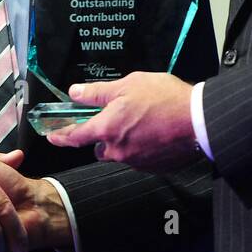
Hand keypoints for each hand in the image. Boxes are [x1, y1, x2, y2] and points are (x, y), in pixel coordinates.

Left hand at [46, 72, 197, 170]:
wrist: (198, 119)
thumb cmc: (164, 98)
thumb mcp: (128, 85)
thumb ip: (98, 92)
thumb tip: (75, 93)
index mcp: (107, 129)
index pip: (75, 136)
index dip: (61, 136)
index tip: (52, 137)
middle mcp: (118, 150)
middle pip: (100, 146)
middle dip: (104, 136)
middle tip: (119, 118)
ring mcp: (136, 161)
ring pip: (121, 152)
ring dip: (125, 140)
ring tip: (142, 121)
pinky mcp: (154, 167)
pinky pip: (140, 158)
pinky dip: (142, 147)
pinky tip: (155, 132)